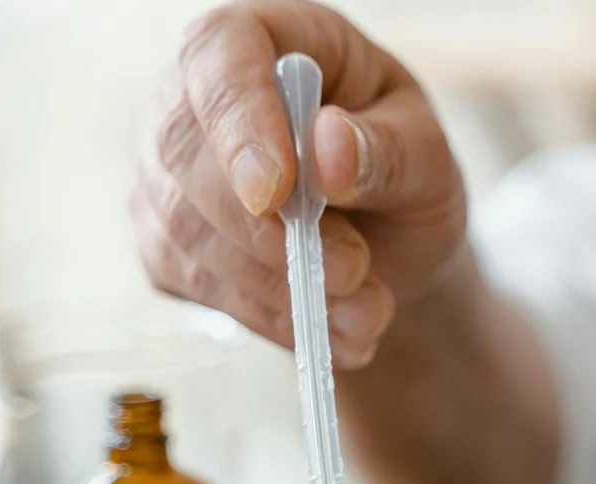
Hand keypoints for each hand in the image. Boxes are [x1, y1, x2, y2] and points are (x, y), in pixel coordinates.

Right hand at [131, 0, 467, 368]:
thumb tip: (329, 147)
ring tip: (365, 313)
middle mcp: (196, 97)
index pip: (219, 53)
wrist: (391, 245)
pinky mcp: (167, 244)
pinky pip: (199, 287)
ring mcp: (168, 174)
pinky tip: (331, 331)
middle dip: (268, 230)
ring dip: (279, 287)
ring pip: (186, 233)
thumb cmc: (406, 172)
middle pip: (184, 152)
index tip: (277, 192)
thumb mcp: (427, 157)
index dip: (239, 119)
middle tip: (353, 270)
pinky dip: (270, 318)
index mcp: (268, 40)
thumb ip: (386, 151)